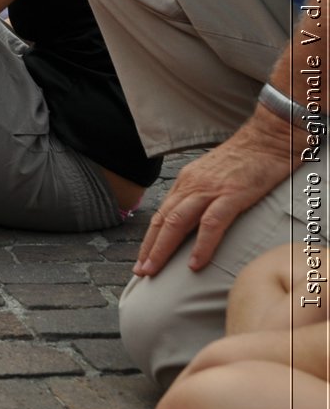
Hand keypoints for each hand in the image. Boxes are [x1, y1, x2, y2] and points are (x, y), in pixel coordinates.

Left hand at [136, 111, 296, 277]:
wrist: (268, 137)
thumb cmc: (245, 159)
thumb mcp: (214, 176)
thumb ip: (201, 195)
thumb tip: (193, 220)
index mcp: (186, 182)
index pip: (161, 214)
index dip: (150, 239)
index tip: (142, 259)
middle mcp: (191, 185)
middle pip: (162, 220)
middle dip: (148, 248)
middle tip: (140, 272)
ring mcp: (210, 189)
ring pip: (177, 222)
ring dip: (162, 249)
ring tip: (154, 271)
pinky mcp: (232, 194)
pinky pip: (212, 223)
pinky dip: (201, 244)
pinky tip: (194, 263)